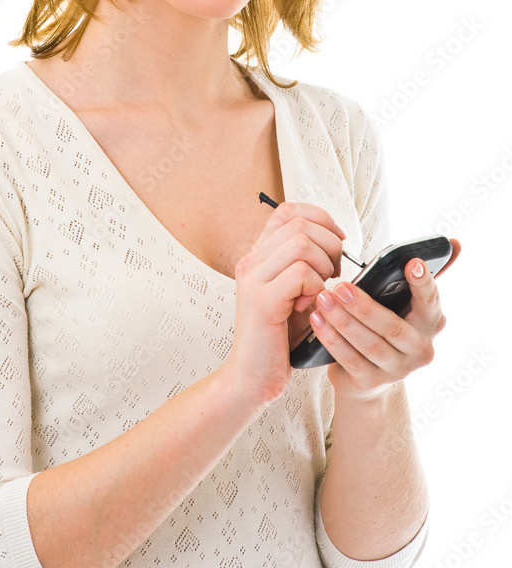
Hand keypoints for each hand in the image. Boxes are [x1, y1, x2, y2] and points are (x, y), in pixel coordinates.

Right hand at [221, 201, 344, 411]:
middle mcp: (251, 261)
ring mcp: (253, 279)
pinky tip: (311, 307)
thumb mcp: (295, 293)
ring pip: (302, 243)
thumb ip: (307, 265)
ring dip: (324, 266)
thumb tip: (338, 240)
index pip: (287, 211)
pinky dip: (317, 288)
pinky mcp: (262, 300)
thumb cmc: (279, 338)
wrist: (251, 378)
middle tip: (333, 275)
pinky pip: (302, 274)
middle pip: (300, 224)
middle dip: (330, 245)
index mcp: (258, 256)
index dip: (319, 218)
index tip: (337, 240)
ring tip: (321, 292)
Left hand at [307, 239, 461, 400]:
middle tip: (340, 286)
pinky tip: (317, 320)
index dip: (422, 283)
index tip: (411, 263)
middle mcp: (421, 349)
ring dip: (343, 321)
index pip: (430, 301)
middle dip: (364, 306)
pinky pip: (350, 360)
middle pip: (393, 327)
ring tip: (324, 300)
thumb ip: (422, 275)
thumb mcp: (404, 302)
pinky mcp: (373, 382)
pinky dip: (332, 339)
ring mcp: (399, 370)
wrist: (367, 375)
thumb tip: (456, 242)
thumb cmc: (385, 325)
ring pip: (370, 344)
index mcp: (431, 322)